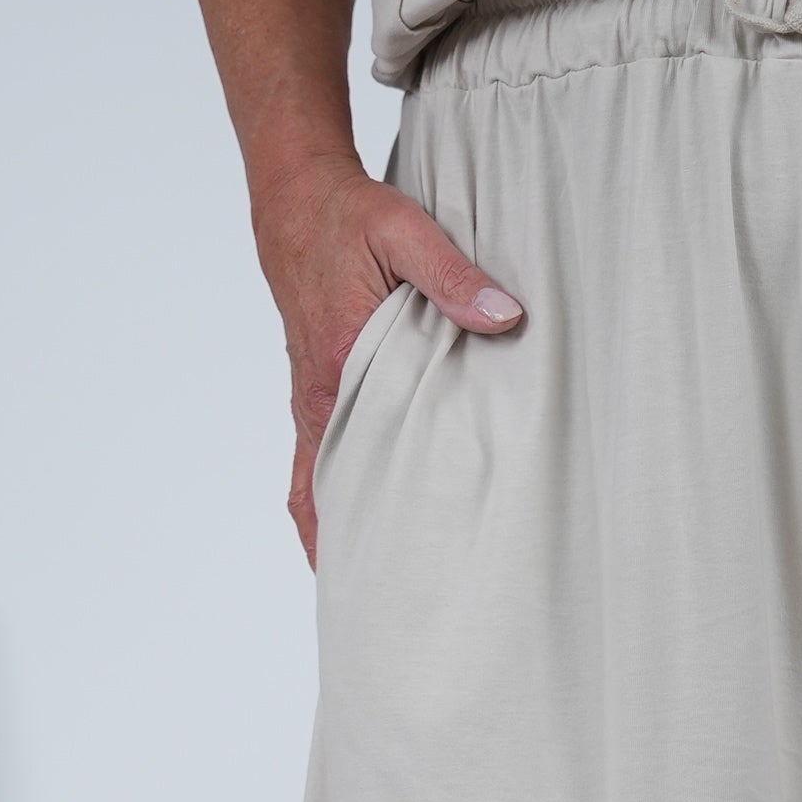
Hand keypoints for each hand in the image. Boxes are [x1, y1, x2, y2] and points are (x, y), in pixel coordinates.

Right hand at [253, 152, 523, 562]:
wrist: (296, 194)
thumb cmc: (348, 214)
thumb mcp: (403, 231)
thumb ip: (454, 276)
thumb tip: (505, 316)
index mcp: (339, 367)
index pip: (356, 462)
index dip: (373, 518)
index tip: (396, 570)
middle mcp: (320, 397)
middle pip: (331, 493)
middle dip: (355, 550)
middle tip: (390, 606)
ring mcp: (314, 400)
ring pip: (318, 486)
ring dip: (339, 534)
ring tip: (371, 591)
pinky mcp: (318, 393)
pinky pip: (316, 462)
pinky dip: (329, 502)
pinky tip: (353, 536)